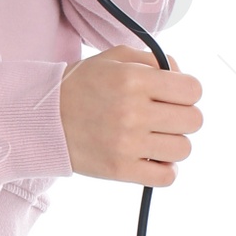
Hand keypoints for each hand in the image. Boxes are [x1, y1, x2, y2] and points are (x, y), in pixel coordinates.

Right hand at [58, 48, 202, 184]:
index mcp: (133, 79)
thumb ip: (154, 60)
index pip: (193, 90)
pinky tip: (150, 158)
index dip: (187, 92)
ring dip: (173, 144)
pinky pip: (167, 177)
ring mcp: (127, 143)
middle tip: (163, 118)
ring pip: (183, 149)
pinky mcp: (120, 170)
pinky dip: (164, 169)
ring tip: (153, 138)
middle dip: (182, 118)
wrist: (42, 119)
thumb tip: (182, 78)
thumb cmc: (82, 86)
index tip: (173, 96)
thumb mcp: (115, 58)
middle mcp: (132, 111)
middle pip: (193, 121)